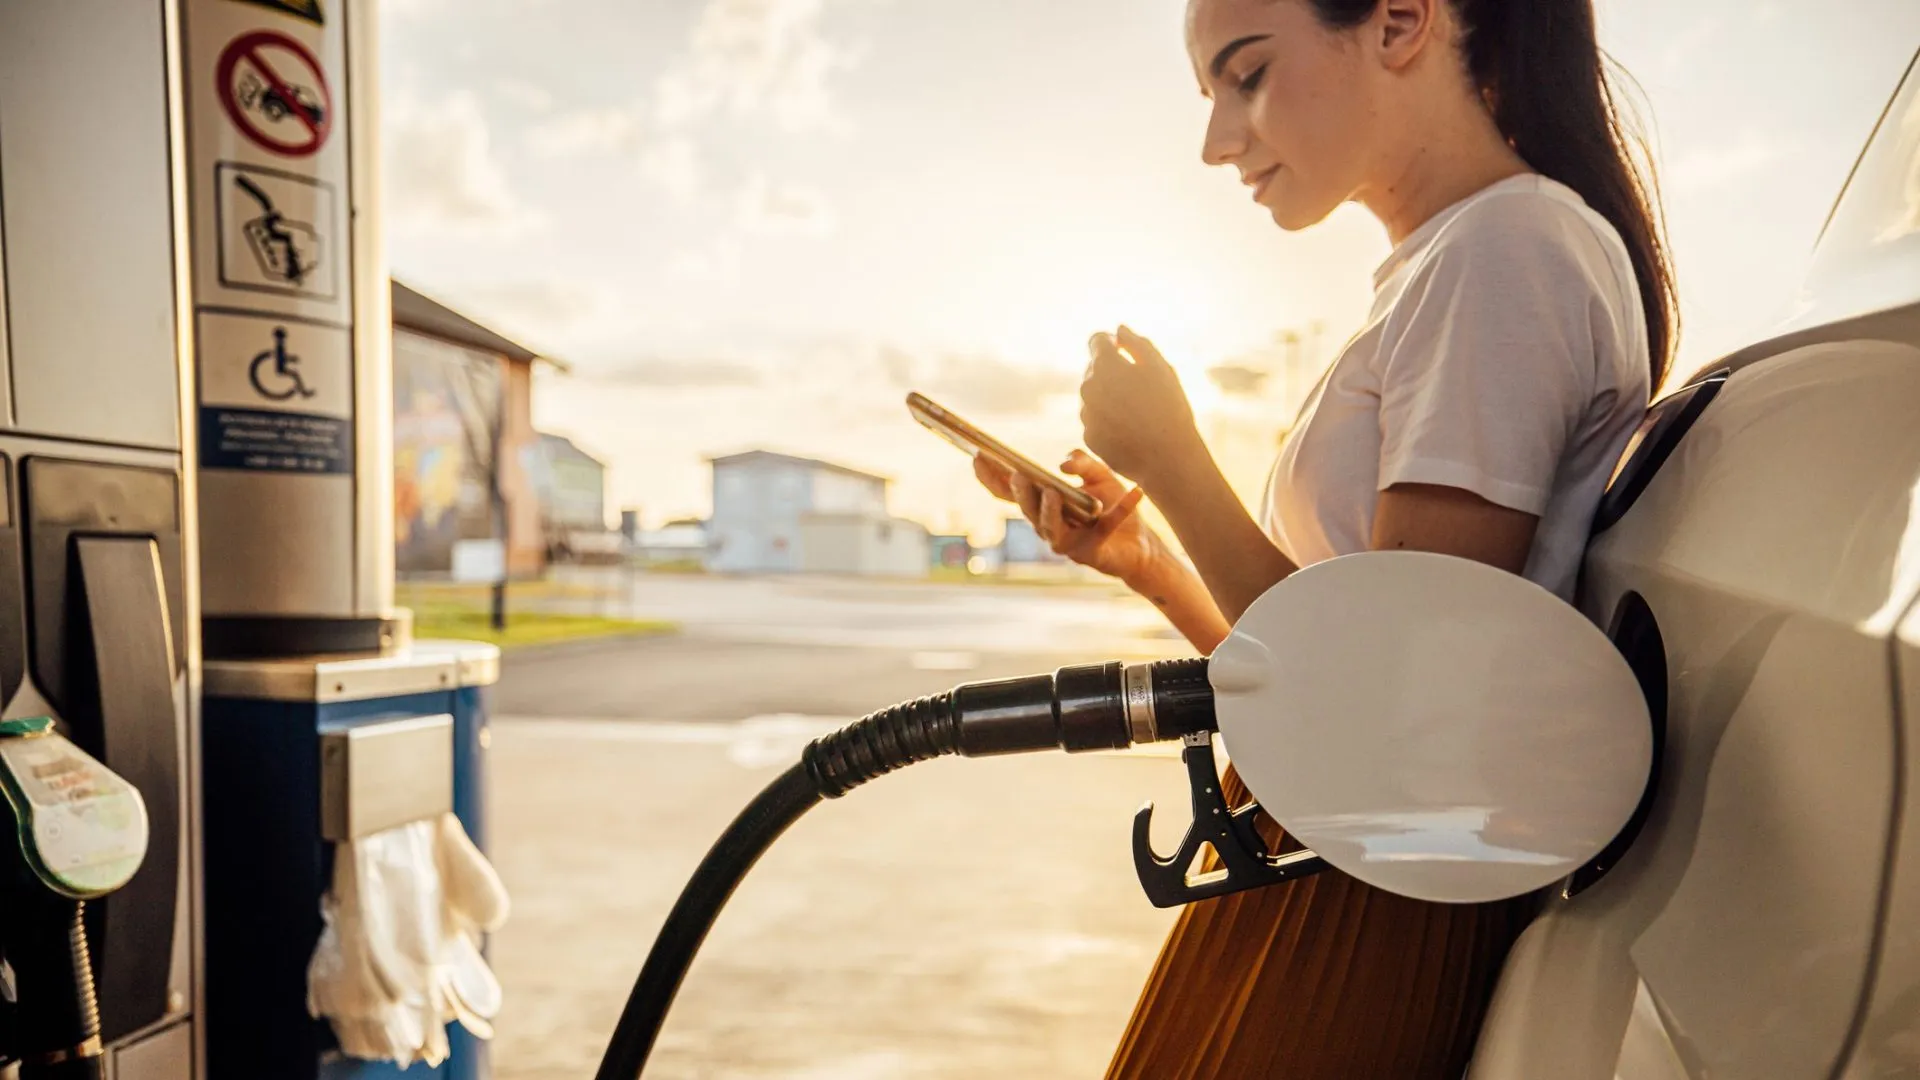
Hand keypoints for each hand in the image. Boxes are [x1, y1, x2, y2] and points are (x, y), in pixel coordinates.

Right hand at [972, 451, 1158, 581]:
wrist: (1139, 542)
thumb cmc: (1110, 506)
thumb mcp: (1100, 475)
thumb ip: (1083, 462)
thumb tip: (1061, 465)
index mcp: (1042, 503)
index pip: (1009, 491)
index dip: (992, 476)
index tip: (978, 455)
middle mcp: (1047, 524)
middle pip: (1025, 509)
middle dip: (1019, 493)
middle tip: (1017, 475)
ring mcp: (1065, 542)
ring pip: (1048, 527)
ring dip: (1048, 510)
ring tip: (1050, 492)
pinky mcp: (1089, 553)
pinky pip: (1100, 532)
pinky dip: (1120, 511)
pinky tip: (1137, 493)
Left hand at [1080, 326, 1205, 491]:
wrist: (1168, 458)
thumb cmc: (1169, 409)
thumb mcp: (1161, 369)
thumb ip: (1138, 344)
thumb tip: (1119, 330)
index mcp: (1106, 364)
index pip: (1096, 340)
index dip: (1111, 343)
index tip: (1124, 351)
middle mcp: (1088, 387)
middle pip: (1094, 370)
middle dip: (1112, 373)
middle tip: (1141, 390)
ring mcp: (1086, 413)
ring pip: (1094, 396)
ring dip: (1110, 398)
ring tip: (1139, 413)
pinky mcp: (1088, 436)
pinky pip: (1096, 421)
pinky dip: (1109, 422)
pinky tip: (1131, 431)